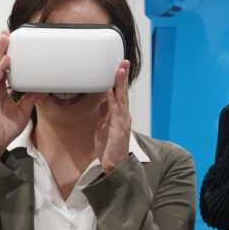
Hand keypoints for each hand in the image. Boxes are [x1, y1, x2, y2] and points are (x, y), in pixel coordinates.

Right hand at [0, 30, 45, 155]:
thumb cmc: (4, 128)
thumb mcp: (23, 110)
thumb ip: (31, 97)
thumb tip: (44, 88)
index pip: (1, 66)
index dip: (5, 53)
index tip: (11, 40)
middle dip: (1, 46)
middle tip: (7, 32)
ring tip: (5, 39)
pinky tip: (6, 61)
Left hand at [95, 60, 131, 174]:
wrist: (113, 167)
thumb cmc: (109, 148)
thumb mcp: (103, 127)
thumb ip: (105, 113)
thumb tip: (104, 99)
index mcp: (120, 115)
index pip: (121, 93)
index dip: (120, 79)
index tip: (120, 66)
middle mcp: (124, 117)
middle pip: (123, 93)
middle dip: (123, 77)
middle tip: (123, 62)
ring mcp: (122, 123)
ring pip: (121, 100)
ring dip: (119, 84)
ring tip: (119, 71)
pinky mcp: (118, 131)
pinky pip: (115, 114)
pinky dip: (112, 102)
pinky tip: (110, 92)